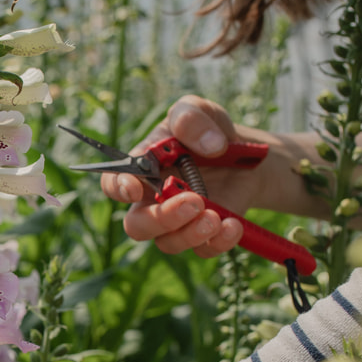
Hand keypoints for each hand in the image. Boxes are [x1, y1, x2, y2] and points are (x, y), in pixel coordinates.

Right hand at [100, 95, 264, 258]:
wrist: (247, 156)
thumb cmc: (210, 132)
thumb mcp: (201, 111)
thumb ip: (192, 117)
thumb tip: (210, 145)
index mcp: (142, 168)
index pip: (113, 184)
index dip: (118, 188)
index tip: (134, 188)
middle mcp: (152, 200)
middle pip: (137, 225)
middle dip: (161, 219)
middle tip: (193, 202)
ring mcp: (177, 222)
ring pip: (167, 243)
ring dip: (190, 234)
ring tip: (216, 217)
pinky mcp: (203, 236)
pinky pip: (202, 251)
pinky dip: (218, 242)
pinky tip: (233, 225)